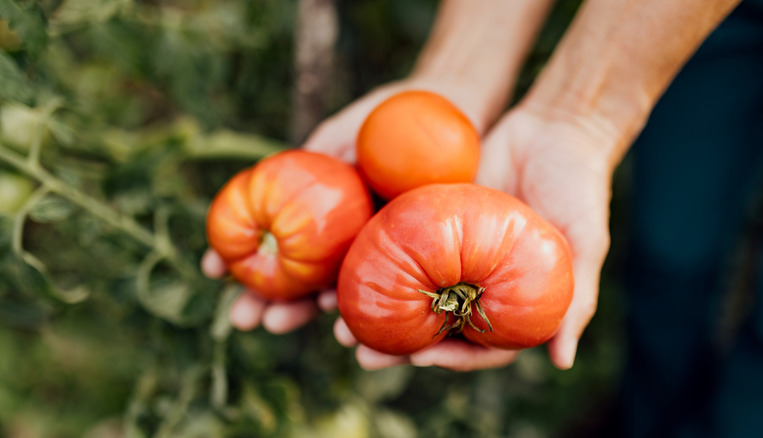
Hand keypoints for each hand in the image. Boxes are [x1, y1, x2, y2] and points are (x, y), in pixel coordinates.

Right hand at [202, 79, 485, 333]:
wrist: (451, 108)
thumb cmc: (393, 114)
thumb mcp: (347, 128)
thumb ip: (316, 153)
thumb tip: (271, 176)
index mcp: (324, 214)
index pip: (277, 243)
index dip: (240, 258)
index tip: (210, 270)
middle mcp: (349, 239)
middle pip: (302, 278)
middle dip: (269, 302)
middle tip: (241, 320)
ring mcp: (382, 248)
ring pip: (340, 289)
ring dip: (307, 311)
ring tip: (278, 323)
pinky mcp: (420, 252)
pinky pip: (389, 283)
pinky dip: (365, 304)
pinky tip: (343, 323)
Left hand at [332, 107, 614, 371]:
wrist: (554, 126)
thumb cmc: (579, 186)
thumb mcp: (586, 243)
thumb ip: (577, 300)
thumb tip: (562, 362)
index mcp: (511, 298)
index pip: (478, 343)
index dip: (450, 356)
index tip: (419, 359)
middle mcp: (476, 281)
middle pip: (432, 324)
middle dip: (395, 344)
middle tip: (359, 354)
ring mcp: (450, 251)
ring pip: (406, 287)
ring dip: (372, 305)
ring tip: (333, 317)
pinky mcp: (429, 218)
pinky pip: (397, 241)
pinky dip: (370, 255)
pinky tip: (340, 266)